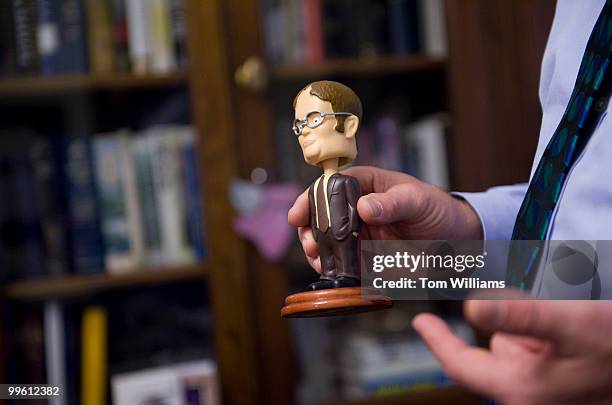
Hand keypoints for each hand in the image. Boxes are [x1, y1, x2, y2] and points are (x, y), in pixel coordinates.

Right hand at [288, 166, 482, 272]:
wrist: (458, 244)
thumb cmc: (439, 212)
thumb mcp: (419, 200)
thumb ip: (393, 203)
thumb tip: (365, 207)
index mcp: (365, 185)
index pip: (330, 186)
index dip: (310, 199)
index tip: (299, 215)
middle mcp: (355, 209)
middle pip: (319, 215)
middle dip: (309, 229)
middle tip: (310, 243)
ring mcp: (357, 235)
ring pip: (325, 242)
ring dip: (317, 251)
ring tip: (318, 260)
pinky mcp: (363, 259)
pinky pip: (341, 265)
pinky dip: (332, 270)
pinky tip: (331, 274)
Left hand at [412, 294, 611, 404]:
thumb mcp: (568, 323)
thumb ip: (519, 315)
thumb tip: (471, 309)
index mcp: (521, 389)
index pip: (461, 366)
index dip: (438, 341)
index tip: (421, 321)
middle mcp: (527, 395)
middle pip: (495, 348)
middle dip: (515, 328)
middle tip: (552, 321)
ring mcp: (543, 390)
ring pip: (515, 343)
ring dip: (531, 329)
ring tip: (568, 327)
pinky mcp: (555, 382)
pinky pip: (535, 347)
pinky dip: (543, 334)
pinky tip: (571, 333)